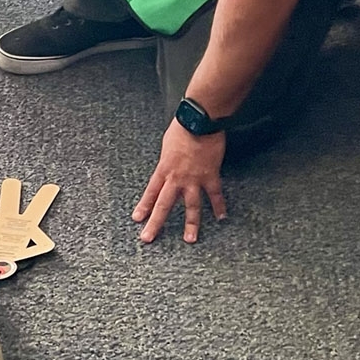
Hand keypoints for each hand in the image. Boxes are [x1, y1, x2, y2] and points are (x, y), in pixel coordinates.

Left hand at [132, 120, 227, 243]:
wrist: (200, 120)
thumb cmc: (182, 127)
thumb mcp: (166, 145)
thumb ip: (167, 161)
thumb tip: (168, 169)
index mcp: (164, 169)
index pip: (151, 192)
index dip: (144, 206)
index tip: (138, 219)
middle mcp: (177, 178)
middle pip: (164, 205)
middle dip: (155, 223)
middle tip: (148, 238)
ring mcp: (194, 179)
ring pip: (191, 206)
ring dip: (191, 224)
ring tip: (190, 239)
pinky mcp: (210, 176)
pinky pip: (215, 195)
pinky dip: (219, 206)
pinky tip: (221, 217)